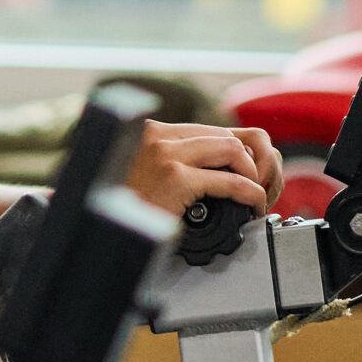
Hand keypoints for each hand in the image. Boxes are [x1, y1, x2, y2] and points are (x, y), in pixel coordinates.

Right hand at [122, 120, 281, 217]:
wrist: (104, 231)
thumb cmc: (128, 209)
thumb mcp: (153, 174)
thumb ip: (182, 161)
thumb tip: (228, 164)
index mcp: (152, 131)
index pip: (215, 130)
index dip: (241, 155)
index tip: (247, 177)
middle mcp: (157, 135)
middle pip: (228, 135)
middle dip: (254, 164)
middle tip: (258, 189)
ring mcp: (165, 154)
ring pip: (234, 149)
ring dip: (254, 175)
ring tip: (252, 198)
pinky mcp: (175, 178)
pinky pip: (233, 182)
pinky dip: (251, 195)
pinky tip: (249, 208)